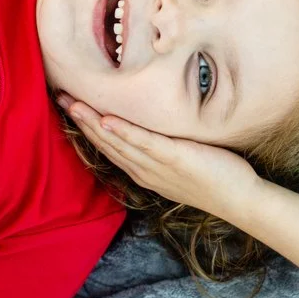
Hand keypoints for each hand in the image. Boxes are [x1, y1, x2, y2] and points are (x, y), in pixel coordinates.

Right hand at [58, 96, 261, 219]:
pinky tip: (108, 120)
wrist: (238, 200)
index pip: (108, 146)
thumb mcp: (178, 163)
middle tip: (60, 98)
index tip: (69, 106)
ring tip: (74, 104)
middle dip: (81, 120)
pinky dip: (124, 132)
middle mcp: (143, 169)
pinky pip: (145, 144)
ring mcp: (157, 166)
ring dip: (93, 123)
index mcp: (143, 170)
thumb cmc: (212, 177)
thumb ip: (160, 148)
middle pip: (105, 142)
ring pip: (118, 142)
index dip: (87, 127)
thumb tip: (150, 127)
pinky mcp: (174, 159)